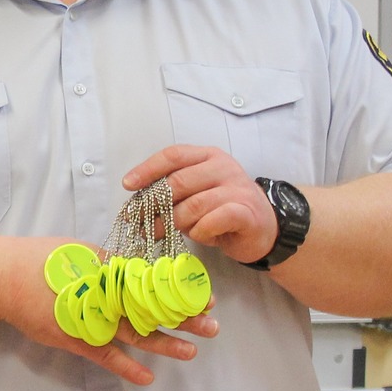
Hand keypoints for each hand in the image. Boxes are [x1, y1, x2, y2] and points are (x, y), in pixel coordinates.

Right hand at [0, 236, 217, 384]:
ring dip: (164, 344)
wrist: (4, 278)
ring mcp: (91, 320)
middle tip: (213, 326)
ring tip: (190, 351)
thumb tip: (135, 267)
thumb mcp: (80, 252)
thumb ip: (109, 261)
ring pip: (135, 334)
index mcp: (110, 273)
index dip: (182, 292)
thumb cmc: (40, 259)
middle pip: (153, 310)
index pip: (156, 285)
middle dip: (184, 318)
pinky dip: (126, 367)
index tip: (205, 296)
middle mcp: (107, 297)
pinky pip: (104, 356)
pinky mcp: (75, 338)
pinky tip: (146, 378)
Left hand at [123, 146, 277, 264]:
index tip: (128, 185)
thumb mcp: (194, 195)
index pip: (173, 155)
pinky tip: (198, 235)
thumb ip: (171, 193)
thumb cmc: (221, 210)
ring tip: (165, 234)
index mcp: (207, 156)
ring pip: (193, 205)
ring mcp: (237, 189)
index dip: (147, 169)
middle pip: (179, 181)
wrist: (264, 228)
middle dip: (153, 204)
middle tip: (138, 221)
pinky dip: (199, 231)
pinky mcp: (246, 213)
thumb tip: (136, 207)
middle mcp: (223, 167)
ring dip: (174, 222)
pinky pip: (212, 221)